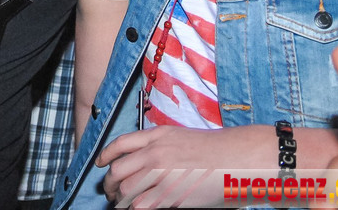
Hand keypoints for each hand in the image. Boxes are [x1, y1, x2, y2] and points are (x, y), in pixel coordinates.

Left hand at [97, 125, 274, 207]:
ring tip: (121, 204)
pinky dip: (136, 208)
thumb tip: (143, 162)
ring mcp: (161, 173)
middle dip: (109, 184)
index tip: (100, 164)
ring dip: (120, 200)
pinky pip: (141, 204)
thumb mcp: (182, 138)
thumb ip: (160, 146)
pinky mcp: (170, 193)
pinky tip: (139, 208)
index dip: (105, 155)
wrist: (237, 157)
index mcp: (158, 135)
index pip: (121, 143)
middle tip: (110, 193)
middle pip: (117, 170)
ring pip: (125, 189)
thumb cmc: (216, 149)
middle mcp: (155, 152)